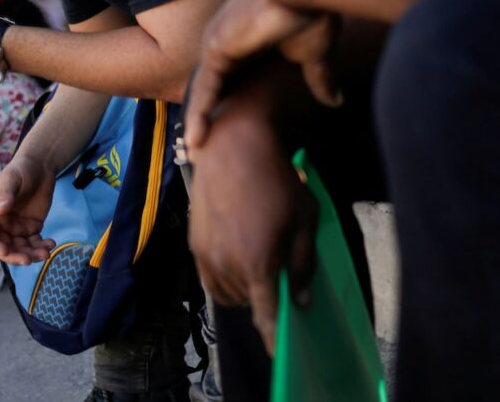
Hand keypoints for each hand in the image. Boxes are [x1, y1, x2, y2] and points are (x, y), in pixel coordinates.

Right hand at [0, 155, 56, 264]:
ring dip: (31, 255)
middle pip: (5, 247)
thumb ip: (6, 193)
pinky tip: (51, 244)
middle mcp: (2, 225)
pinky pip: (35, 243)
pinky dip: (42, 246)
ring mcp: (17, 228)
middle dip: (15, 256)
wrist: (40, 168)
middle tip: (29, 260)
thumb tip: (1, 209)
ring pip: (21, 249)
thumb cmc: (21, 170)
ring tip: (46, 253)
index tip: (5, 251)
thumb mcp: (12, 179)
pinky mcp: (32, 228)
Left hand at [184, 0, 323, 150]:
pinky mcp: (217, 48)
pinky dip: (199, 114)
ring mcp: (218, 43)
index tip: (229, 127)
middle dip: (205, 112)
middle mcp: (228, 41)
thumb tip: (336, 102)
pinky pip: (204, 89)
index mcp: (249, 41)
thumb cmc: (313, 11)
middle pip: (212, 84)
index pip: (232, 77)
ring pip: (204, 89)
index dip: (229, 101)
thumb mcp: (315, 54)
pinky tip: (196, 140)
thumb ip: (318, 78)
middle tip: (202, 144)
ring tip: (195, 150)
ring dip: (198, 118)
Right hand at [189, 77, 317, 355]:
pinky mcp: (194, 245)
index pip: (266, 315)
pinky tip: (241, 259)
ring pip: (227, 294)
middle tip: (281, 276)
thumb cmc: (278, 180)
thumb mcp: (305, 220)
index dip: (273, 336)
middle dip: (266, 298)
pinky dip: (227, 280)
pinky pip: (210, 279)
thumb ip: (303, 263)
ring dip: (246, 290)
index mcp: (258, 262)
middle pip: (249, 303)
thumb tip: (300, 297)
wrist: (234, 148)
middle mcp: (227, 265)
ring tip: (261, 262)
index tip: (281, 352)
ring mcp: (206, 256)